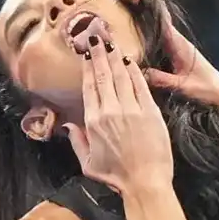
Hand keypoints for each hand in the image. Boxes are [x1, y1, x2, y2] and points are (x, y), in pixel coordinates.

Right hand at [63, 23, 173, 193]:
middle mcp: (110, 111)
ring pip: (121, 77)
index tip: (87, 53)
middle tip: (97, 37)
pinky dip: (134, 72)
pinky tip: (130, 61)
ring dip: (116, 58)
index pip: (90, 87)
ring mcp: (131, 110)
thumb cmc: (117, 176)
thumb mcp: (88, 163)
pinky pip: (140, 86)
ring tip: (111, 42)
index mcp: (93, 121)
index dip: (88, 68)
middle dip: (100, 54)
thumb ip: (77, 141)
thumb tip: (68, 126)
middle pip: (103, 76)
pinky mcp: (150, 112)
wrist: (145, 182)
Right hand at [120, 0, 218, 108]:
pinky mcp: (169, 43)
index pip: (156, 13)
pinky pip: (156, 17)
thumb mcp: (183, 87)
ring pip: (154, 6)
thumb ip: (163, 80)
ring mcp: (171, 37)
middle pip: (153, 3)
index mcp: (174, 42)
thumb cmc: (204, 91)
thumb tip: (139, 70)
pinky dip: (149, 1)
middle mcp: (172, 34)